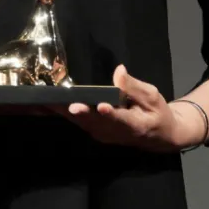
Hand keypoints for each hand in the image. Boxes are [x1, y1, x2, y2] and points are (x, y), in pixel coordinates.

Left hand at [53, 65, 199, 152]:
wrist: (159, 136)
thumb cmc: (157, 113)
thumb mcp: (153, 96)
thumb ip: (134, 86)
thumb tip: (119, 71)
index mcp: (135, 125)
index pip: (121, 120)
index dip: (111, 114)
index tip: (102, 107)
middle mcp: (116, 134)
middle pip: (95, 123)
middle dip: (80, 113)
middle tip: (66, 104)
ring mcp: (104, 135)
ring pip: (83, 123)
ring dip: (66, 114)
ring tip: (49, 102)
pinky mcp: (96, 132)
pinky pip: (79, 122)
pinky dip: (64, 114)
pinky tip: (50, 104)